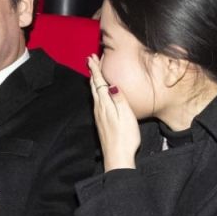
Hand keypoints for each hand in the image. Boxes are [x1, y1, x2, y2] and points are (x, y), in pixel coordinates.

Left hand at [87, 55, 139, 170]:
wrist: (117, 157)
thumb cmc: (125, 137)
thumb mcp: (126, 115)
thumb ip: (118, 99)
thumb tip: (111, 83)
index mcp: (105, 104)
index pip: (99, 82)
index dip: (96, 70)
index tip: (92, 58)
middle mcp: (99, 108)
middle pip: (94, 86)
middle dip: (92, 72)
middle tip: (90, 60)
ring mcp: (99, 115)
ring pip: (94, 93)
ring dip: (93, 81)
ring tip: (93, 72)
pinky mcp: (101, 121)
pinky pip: (96, 101)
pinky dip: (96, 91)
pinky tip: (98, 93)